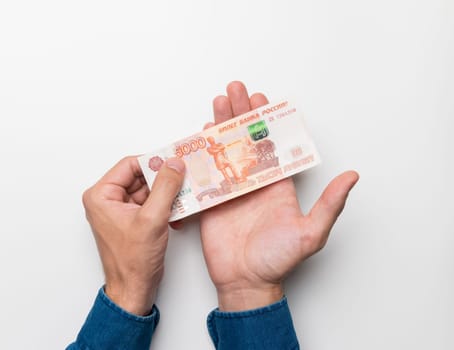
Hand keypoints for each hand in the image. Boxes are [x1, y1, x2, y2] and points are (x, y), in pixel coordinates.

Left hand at [82, 156, 184, 314]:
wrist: (133, 289)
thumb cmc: (132, 261)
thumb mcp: (152, 219)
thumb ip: (165, 187)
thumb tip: (173, 164)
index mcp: (101, 196)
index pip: (129, 165)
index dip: (153, 162)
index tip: (174, 161)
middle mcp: (107, 200)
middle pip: (139, 176)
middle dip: (162, 179)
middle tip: (183, 176)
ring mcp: (119, 210)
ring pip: (147, 189)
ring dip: (166, 193)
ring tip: (184, 195)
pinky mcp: (132, 220)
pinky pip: (150, 202)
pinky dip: (164, 204)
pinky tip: (178, 210)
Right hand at [200, 81, 358, 310]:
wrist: (246, 281)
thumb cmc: (278, 260)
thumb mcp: (310, 232)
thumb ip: (329, 204)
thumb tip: (352, 177)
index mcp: (276, 184)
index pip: (270, 144)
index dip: (264, 120)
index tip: (260, 98)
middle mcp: (253, 182)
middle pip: (245, 140)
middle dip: (240, 114)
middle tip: (235, 89)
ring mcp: (231, 190)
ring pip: (225, 150)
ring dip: (221, 126)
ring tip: (218, 102)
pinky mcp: (212, 200)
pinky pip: (206, 171)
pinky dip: (202, 152)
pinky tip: (201, 134)